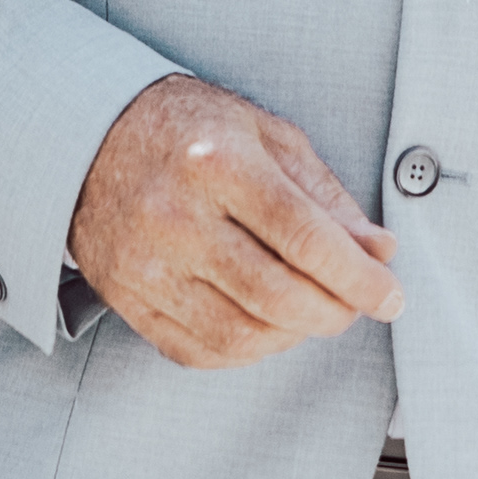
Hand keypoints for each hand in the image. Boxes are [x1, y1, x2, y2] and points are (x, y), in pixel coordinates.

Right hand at [68, 75, 402, 368]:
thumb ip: (324, 195)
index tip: (389, 294)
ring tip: (311, 310)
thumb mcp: (263, 135)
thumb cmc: (182, 128)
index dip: (359, 278)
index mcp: (217, 162)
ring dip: (295, 334)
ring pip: (242, 334)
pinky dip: (248, 351)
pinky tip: (264, 325)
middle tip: (355, 304)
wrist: (88, 135)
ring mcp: (147, 264)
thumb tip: (377, 249)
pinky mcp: (127, 298)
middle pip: (278, 296)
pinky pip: (200, 350)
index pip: (306, 239)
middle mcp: (176, 217)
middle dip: (335, 312)